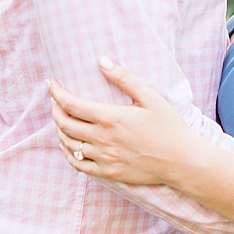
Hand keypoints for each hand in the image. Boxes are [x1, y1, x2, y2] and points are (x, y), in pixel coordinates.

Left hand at [48, 58, 194, 185]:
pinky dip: (68, 153)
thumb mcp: (150, 98)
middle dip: (55, 109)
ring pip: (68, 144)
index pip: (71, 104)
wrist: (183, 161)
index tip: (51, 84)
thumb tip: (102, 61)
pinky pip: (78, 165)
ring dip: (59, 130)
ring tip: (60, 119)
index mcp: (111, 118)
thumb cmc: (169, 127)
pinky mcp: (108, 173)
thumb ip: (124, 79)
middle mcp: (103, 139)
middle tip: (54, 100)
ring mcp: (104, 158)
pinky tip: (68, 145)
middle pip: (64, 124)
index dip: (56, 93)